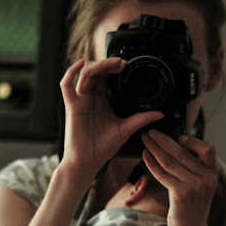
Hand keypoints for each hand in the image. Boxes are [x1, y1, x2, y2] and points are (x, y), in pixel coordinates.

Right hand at [60, 58, 163, 179]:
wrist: (88, 161)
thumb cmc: (102, 148)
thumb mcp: (126, 129)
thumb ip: (142, 119)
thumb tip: (160, 114)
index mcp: (102, 101)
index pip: (106, 76)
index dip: (114, 67)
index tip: (126, 65)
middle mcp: (90, 98)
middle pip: (95, 71)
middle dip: (107, 63)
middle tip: (121, 63)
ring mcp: (80, 101)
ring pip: (83, 73)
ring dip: (97, 65)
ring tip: (111, 64)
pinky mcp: (71, 106)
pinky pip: (65, 84)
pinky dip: (71, 71)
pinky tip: (81, 64)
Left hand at [141, 130, 218, 225]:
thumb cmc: (191, 213)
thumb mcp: (199, 190)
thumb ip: (194, 172)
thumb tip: (178, 151)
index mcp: (213, 175)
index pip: (207, 149)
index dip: (191, 140)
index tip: (176, 136)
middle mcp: (207, 178)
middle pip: (183, 152)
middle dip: (164, 140)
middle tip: (151, 132)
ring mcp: (195, 186)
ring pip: (171, 161)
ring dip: (155, 148)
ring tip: (145, 140)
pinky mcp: (182, 193)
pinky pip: (163, 174)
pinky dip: (152, 163)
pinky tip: (145, 156)